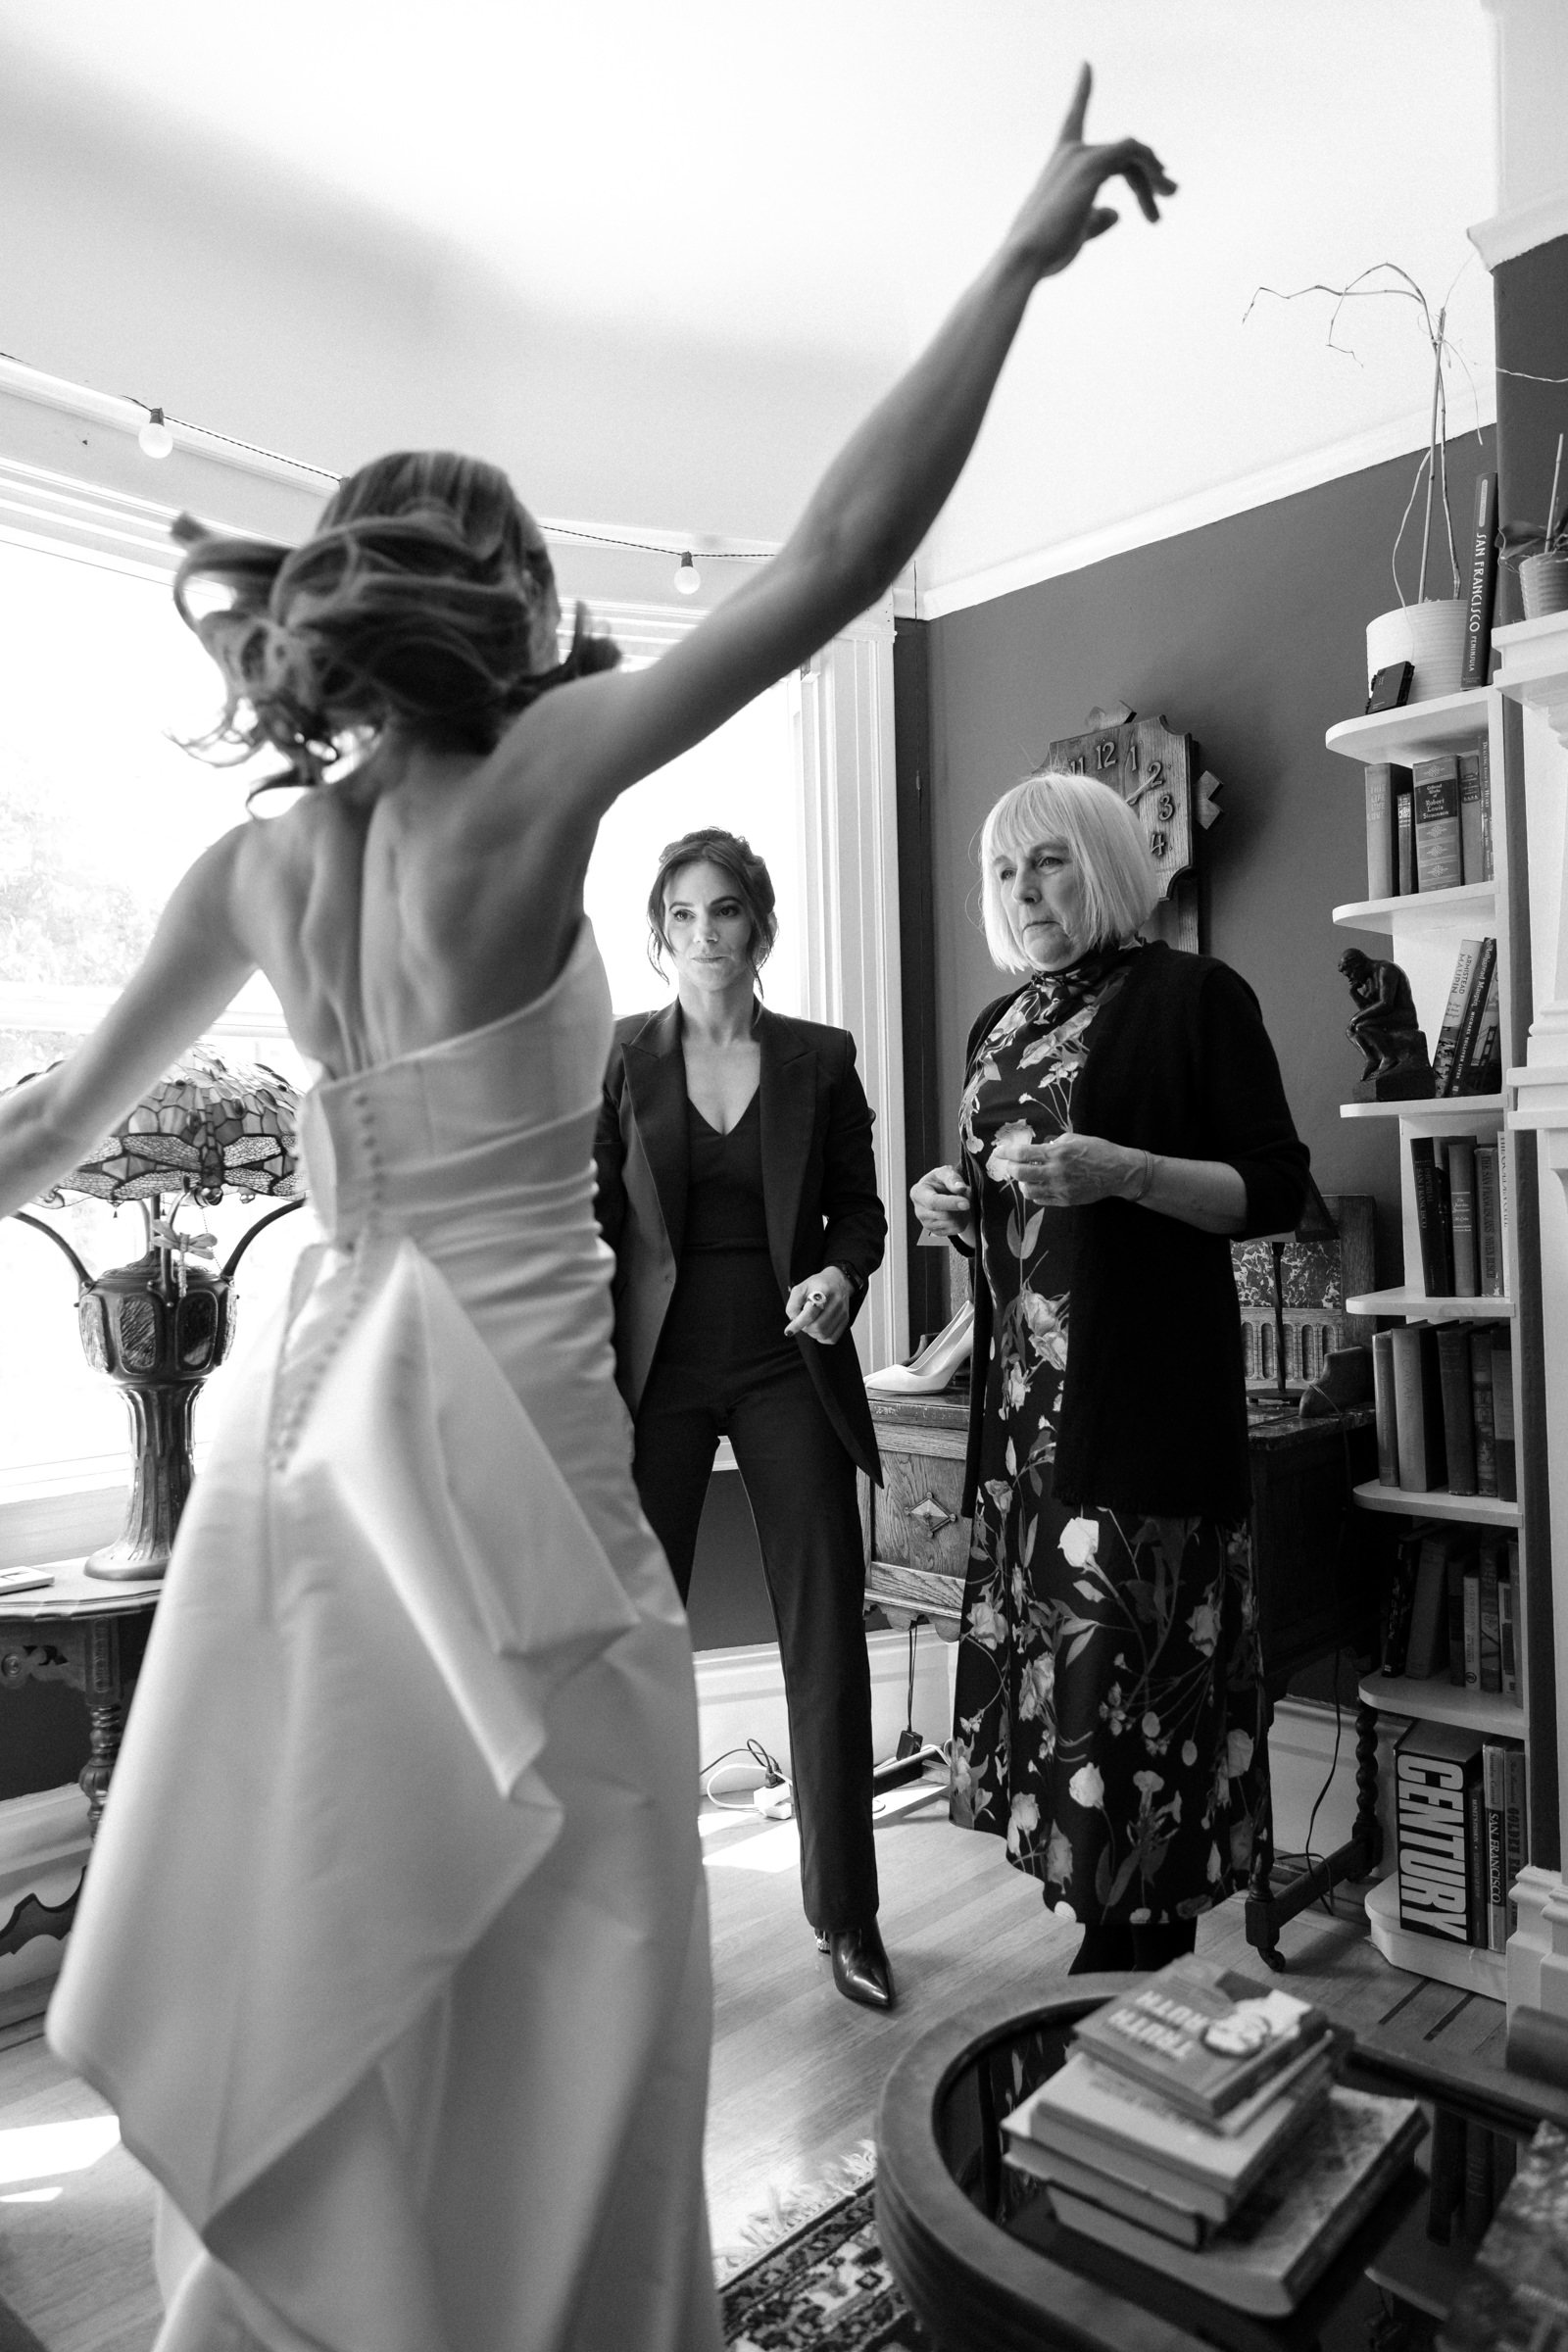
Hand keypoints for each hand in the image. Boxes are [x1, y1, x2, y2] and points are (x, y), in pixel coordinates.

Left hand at [784, 1265, 855, 1344]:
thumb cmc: (818, 1285)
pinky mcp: (846, 1320)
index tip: (788, 1331)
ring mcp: (843, 1312)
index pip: (810, 1313)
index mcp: (823, 1290)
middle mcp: (836, 1301)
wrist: (838, 1281)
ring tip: (810, 1322)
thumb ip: (793, 1304)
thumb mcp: (801, 1287)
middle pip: (818, 1326)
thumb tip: (793, 1320)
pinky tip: (818, 1328)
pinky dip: (822, 1337)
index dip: (798, 1324)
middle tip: (801, 1321)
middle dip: (805, 1328)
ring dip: (812, 1333)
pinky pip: (832, 1338)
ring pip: (824, 1334)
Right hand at [910, 1163, 975, 1246]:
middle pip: (945, 1215)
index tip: (967, 1203)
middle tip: (964, 1195)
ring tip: (960, 1202)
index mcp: (918, 1193)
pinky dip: (963, 1220)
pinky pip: (956, 1230)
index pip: (933, 1202)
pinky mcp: (936, 1232)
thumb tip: (960, 1188)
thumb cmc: (941, 1180)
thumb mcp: (945, 1172)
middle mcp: (919, 1211)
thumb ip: (952, 1178)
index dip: (951, 1203)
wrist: (940, 1192)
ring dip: (963, 1213)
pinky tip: (958, 1211)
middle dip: (960, 1206)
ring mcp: (926, 1223)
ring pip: (953, 1224)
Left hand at [989, 1131, 1142, 1207]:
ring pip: (1027, 1191)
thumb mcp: (1075, 1138)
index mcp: (1057, 1153)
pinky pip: (1041, 1200)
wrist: (1119, 1172)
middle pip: (1020, 1174)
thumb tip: (1039, 1148)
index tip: (998, 1152)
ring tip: (1025, 1177)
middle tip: (1011, 1164)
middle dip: (1011, 1168)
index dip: (1006, 1152)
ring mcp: (1060, 1189)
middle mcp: (1055, 1172)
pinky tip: (1038, 1185)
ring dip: (1022, 1183)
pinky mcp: (1065, 1200)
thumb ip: (1054, 1143)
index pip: (1022, 1154)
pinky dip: (1035, 1193)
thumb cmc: (1099, 1151)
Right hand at [1003, 63, 1174, 280]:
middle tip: (1170, 193)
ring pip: (1132, 153)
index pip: (1073, 119)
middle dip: (1148, 174)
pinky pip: (1133, 152)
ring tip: (1170, 197)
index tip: (1086, 65)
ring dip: (1154, 177)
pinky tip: (1162, 187)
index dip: (1082, 91)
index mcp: (1059, 164)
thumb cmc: (1045, 253)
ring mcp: (1079, 156)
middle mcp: (1069, 153)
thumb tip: (1116, 214)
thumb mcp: (1076, 233)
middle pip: (1120, 154)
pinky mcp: (1092, 164)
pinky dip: (1151, 166)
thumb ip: (1096, 219)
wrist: (1026, 258)